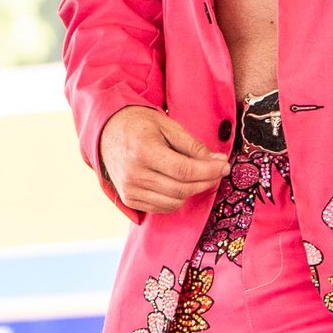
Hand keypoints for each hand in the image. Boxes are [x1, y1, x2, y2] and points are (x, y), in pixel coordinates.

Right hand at [99, 105, 223, 214]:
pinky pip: (162, 207)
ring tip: (200, 176)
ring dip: (192, 192)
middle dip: (206, 182)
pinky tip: (181, 184)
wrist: (107, 132)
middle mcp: (134, 175)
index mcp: (143, 151)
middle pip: (181, 189)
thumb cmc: (139, 124)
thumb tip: (218, 161)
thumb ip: (192, 146)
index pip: (184, 170)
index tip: (225, 166)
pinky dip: (177, 199)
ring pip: (174, 202)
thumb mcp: (168, 125)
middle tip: (218, 171)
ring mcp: (130, 190)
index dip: (208, 171)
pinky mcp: (129, 199)